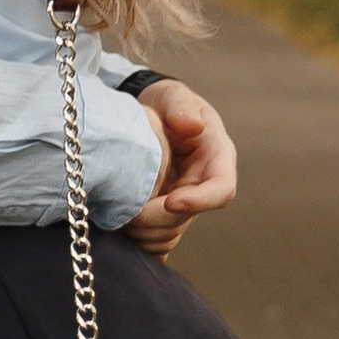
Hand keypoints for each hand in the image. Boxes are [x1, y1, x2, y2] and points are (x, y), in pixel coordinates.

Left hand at [122, 77, 236, 258]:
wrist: (148, 115)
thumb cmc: (166, 104)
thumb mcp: (173, 97)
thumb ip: (181, 107)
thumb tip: (192, 124)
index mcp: (217, 159)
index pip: (221, 189)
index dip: (199, 202)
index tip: (170, 201)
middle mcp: (203, 186)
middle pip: (189, 217)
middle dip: (158, 220)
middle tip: (129, 213)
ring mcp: (184, 204)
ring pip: (170, 233)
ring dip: (144, 232)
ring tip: (116, 217)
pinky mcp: (164, 215)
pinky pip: (155, 240)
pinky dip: (137, 240)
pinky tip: (116, 228)